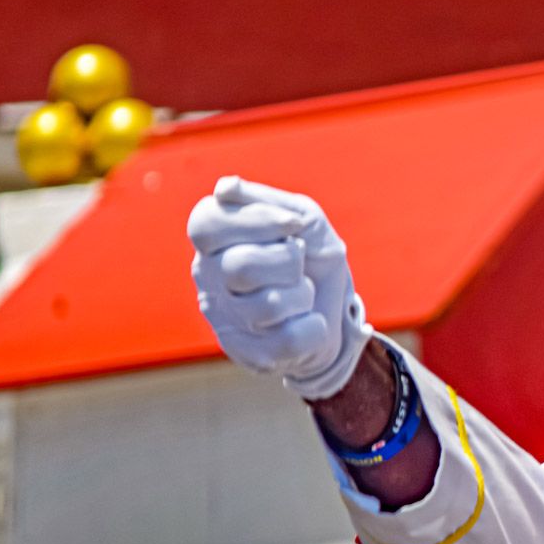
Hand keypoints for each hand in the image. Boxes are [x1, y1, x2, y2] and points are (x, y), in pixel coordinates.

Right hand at [188, 176, 369, 400]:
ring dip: (303, 295)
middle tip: (299, 261)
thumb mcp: (303, 218)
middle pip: (240, 267)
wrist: (337, 309)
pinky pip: (287, 342)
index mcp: (213, 239)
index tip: (294, 226)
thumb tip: (225, 189)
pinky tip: (309, 321)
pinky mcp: (249, 354)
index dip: (257, 221)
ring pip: (267, 306)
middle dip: (288, 262)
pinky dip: (314, 327)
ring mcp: (225, 319)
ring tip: (304, 293)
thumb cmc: (313, 257)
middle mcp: (208, 278)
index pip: (206, 223)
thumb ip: (266, 202)